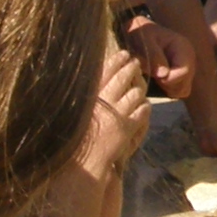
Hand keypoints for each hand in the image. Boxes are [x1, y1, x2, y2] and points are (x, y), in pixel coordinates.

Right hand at [83, 43, 151, 178]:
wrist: (83, 162)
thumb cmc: (72, 140)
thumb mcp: (73, 114)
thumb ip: (81, 98)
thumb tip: (83, 84)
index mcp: (90, 96)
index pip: (105, 71)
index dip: (116, 61)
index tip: (123, 54)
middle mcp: (105, 101)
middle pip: (123, 78)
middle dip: (131, 68)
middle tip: (135, 62)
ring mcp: (118, 114)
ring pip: (135, 94)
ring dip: (139, 89)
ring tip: (140, 85)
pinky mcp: (128, 127)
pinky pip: (141, 112)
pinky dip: (144, 107)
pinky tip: (144, 106)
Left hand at [127, 16, 194, 96]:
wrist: (140, 31)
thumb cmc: (142, 33)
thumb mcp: (145, 39)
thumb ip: (154, 55)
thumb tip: (164, 75)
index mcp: (184, 48)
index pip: (183, 72)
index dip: (167, 79)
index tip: (153, 76)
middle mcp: (189, 60)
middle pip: (184, 85)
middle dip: (166, 85)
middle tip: (151, 76)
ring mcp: (187, 69)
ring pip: (182, 91)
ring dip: (167, 89)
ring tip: (153, 78)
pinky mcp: (181, 77)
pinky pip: (178, 92)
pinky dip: (167, 90)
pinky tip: (156, 81)